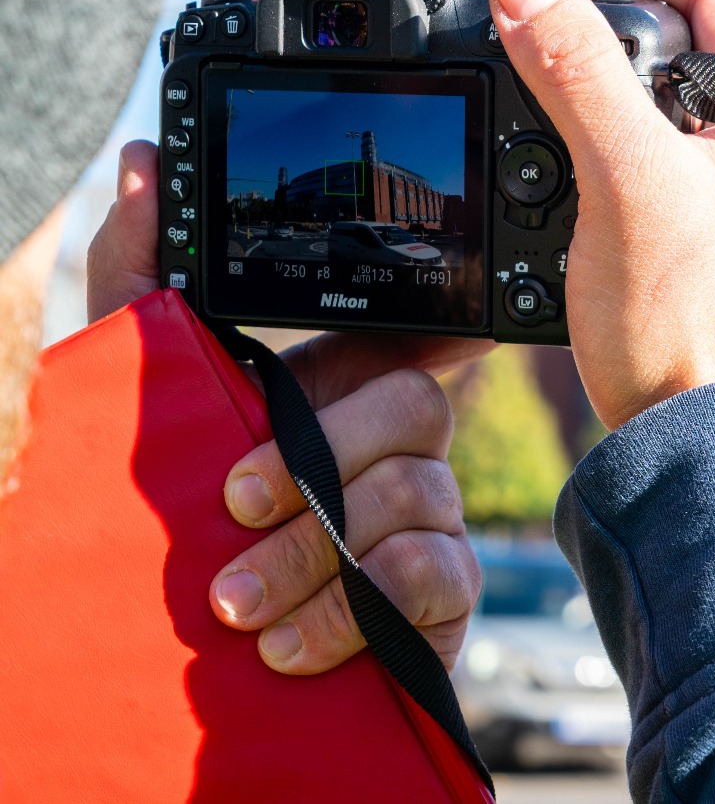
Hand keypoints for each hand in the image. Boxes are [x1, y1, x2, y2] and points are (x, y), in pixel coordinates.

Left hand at [87, 143, 489, 671]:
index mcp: (341, 395)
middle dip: (316, 469)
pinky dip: (356, 607)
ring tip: (238, 608)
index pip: (406, 342)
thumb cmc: (185, 536)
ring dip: (314, 555)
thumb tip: (139, 164)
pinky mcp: (442, 599)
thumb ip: (142, 281)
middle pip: (415, 407)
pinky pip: (435, 571)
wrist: (196, 682)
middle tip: (233, 515)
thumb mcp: (143, 402)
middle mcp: (396, 450)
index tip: (377, 380)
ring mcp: (428, 522)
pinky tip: (293, 645)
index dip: (414, 342)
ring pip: (416, 493)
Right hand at [489, 0, 714, 429]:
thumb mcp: (626, 182)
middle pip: (691, 44)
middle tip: (542, 39)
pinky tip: (563, 187)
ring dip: (602, 98)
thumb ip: (577, 76)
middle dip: (610, 31)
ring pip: (669, 111)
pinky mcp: (713, 248)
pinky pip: (655, 172)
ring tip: (540, 110)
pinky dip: (605, 159)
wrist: (710, 449)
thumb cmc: (694, 329)